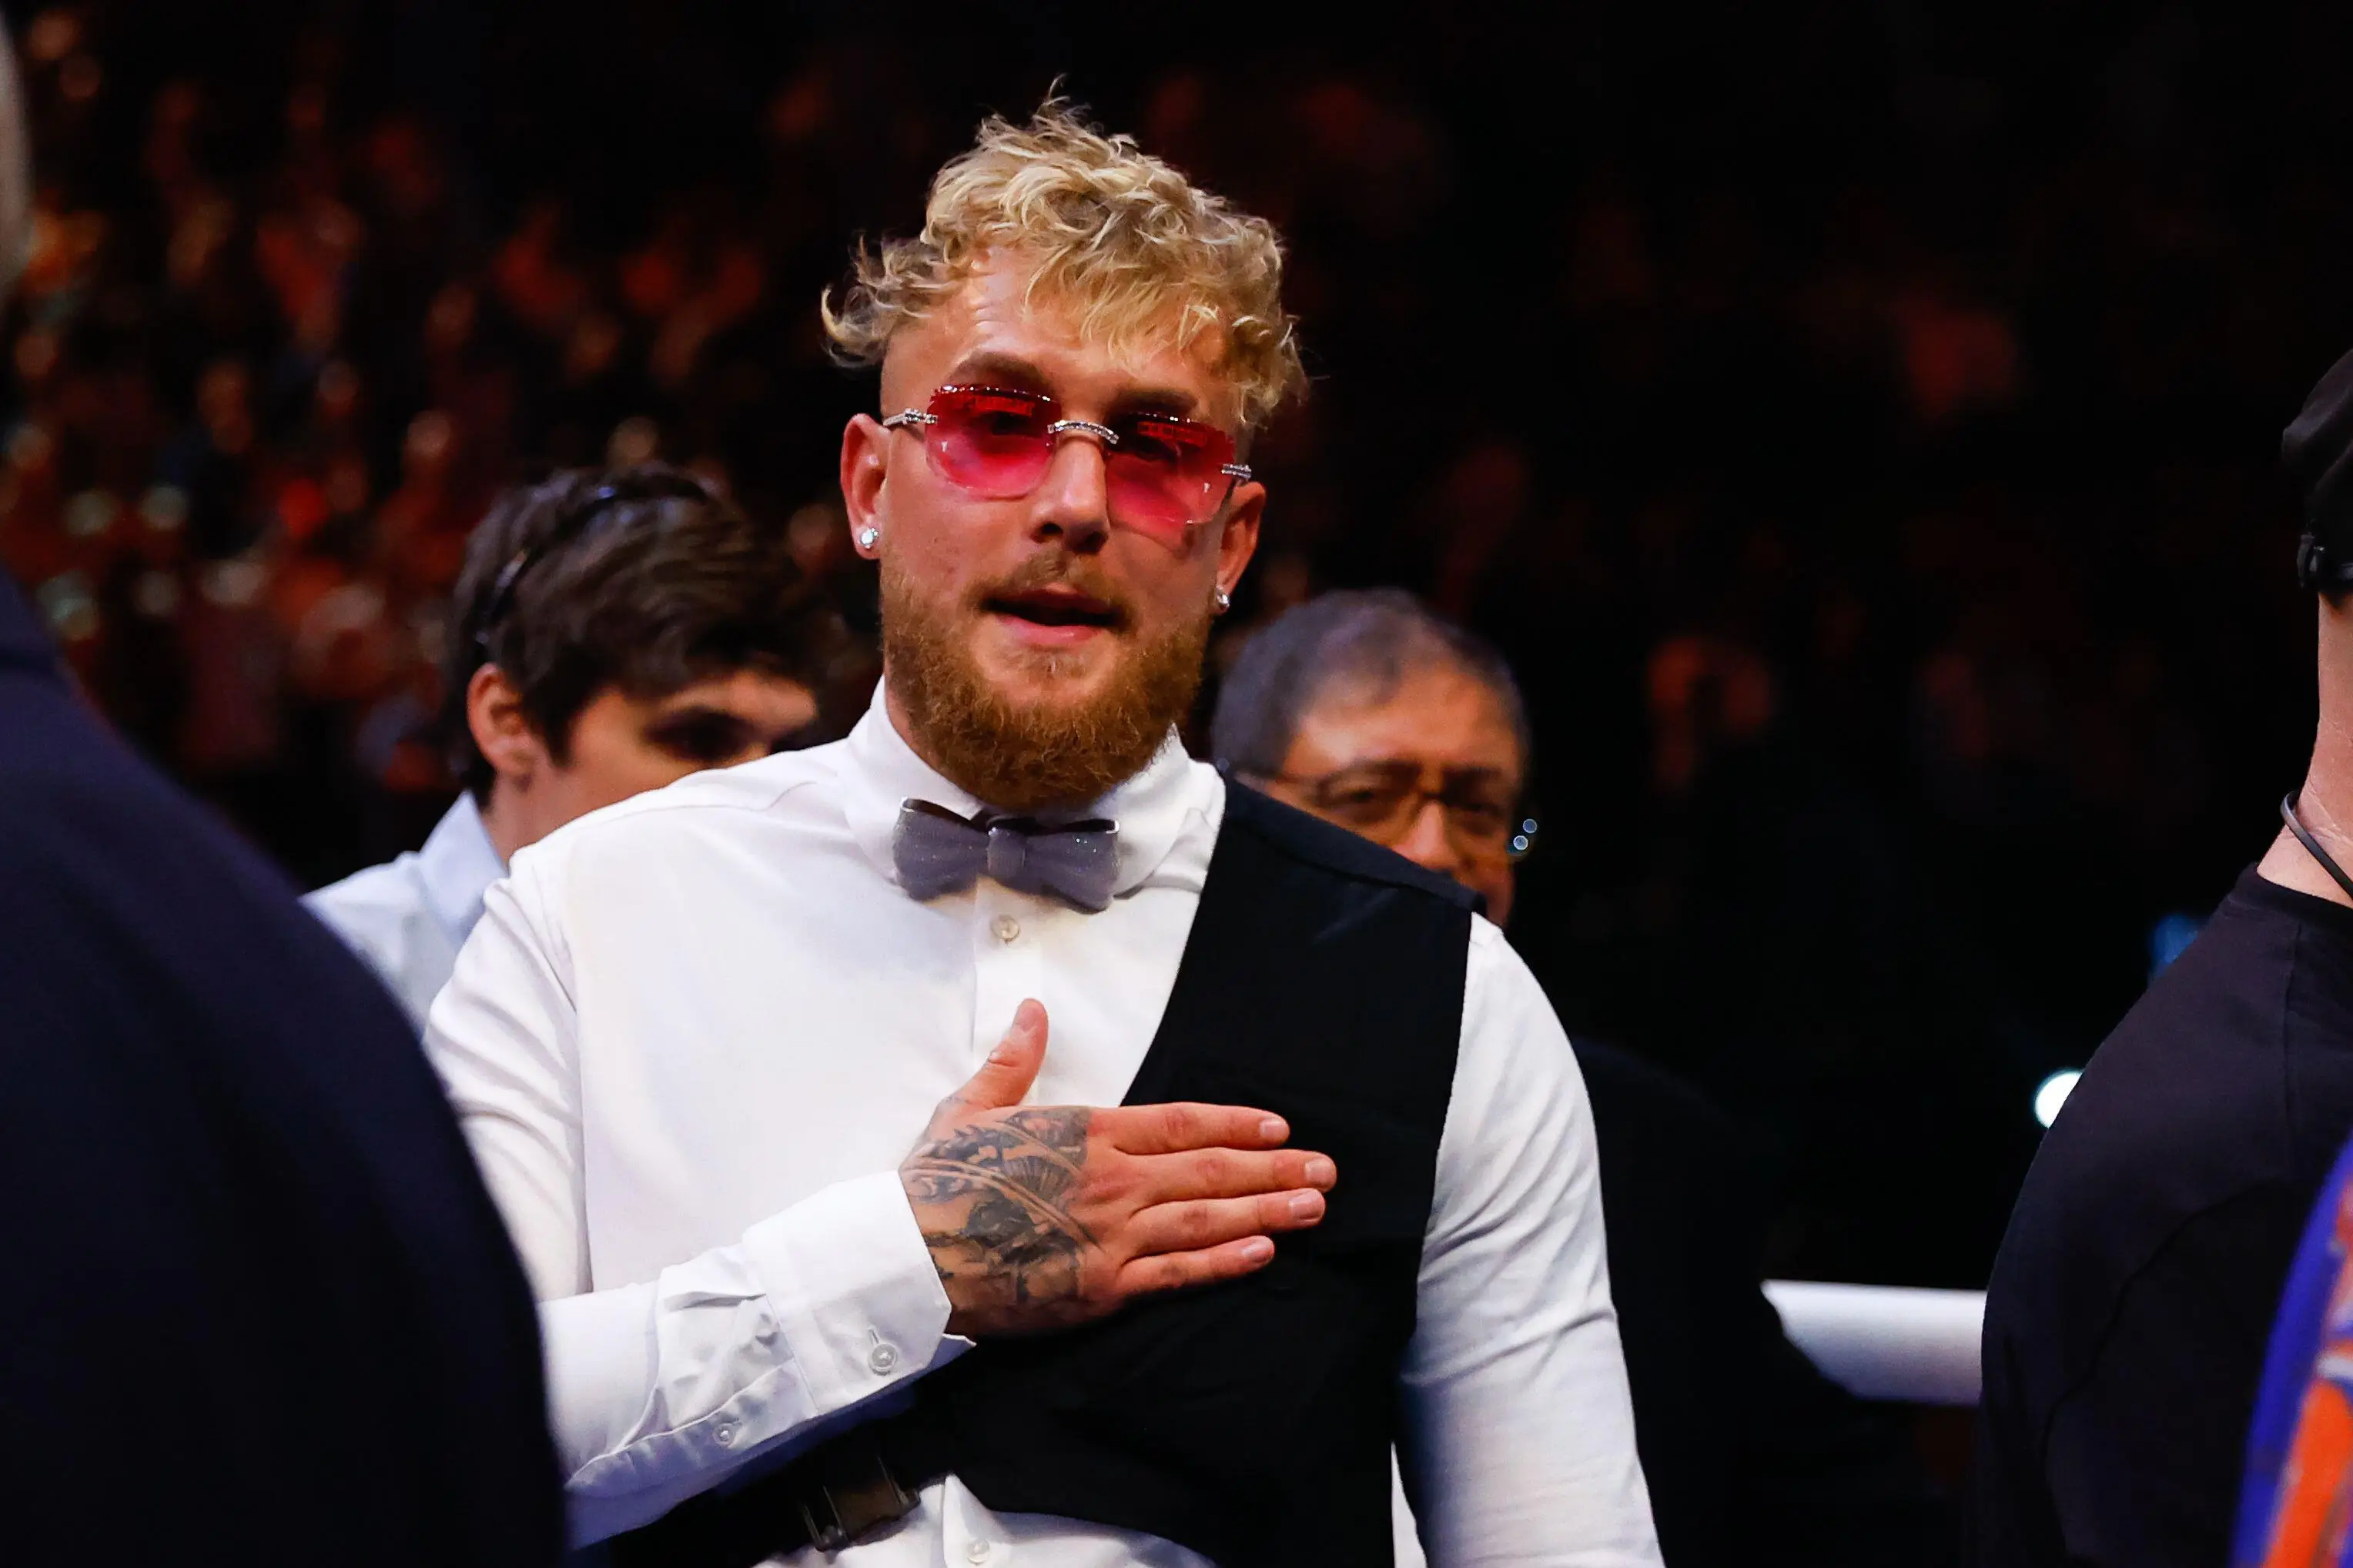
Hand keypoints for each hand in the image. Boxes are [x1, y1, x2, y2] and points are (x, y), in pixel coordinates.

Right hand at [900, 999, 1336, 1336]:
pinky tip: (1263, 1253)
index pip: (1180, 1122)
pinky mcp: (1101, 1287)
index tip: (1278, 1125)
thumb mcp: (971, 1107)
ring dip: (1267, 1210)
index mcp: (1085, 1132)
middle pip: (1209, 1169)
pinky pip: (1176, 1273)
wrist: (906, 1253)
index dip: (1234, 1123)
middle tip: (1326, 1168)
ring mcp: (1110, 1236)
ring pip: (1205, 1219)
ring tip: (1314, 1205)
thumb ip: (1014, 1060)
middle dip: (1273, 1167)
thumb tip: (1031, 1007)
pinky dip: (1224, 1262)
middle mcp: (1110, 1181)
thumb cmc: (935, 1181)